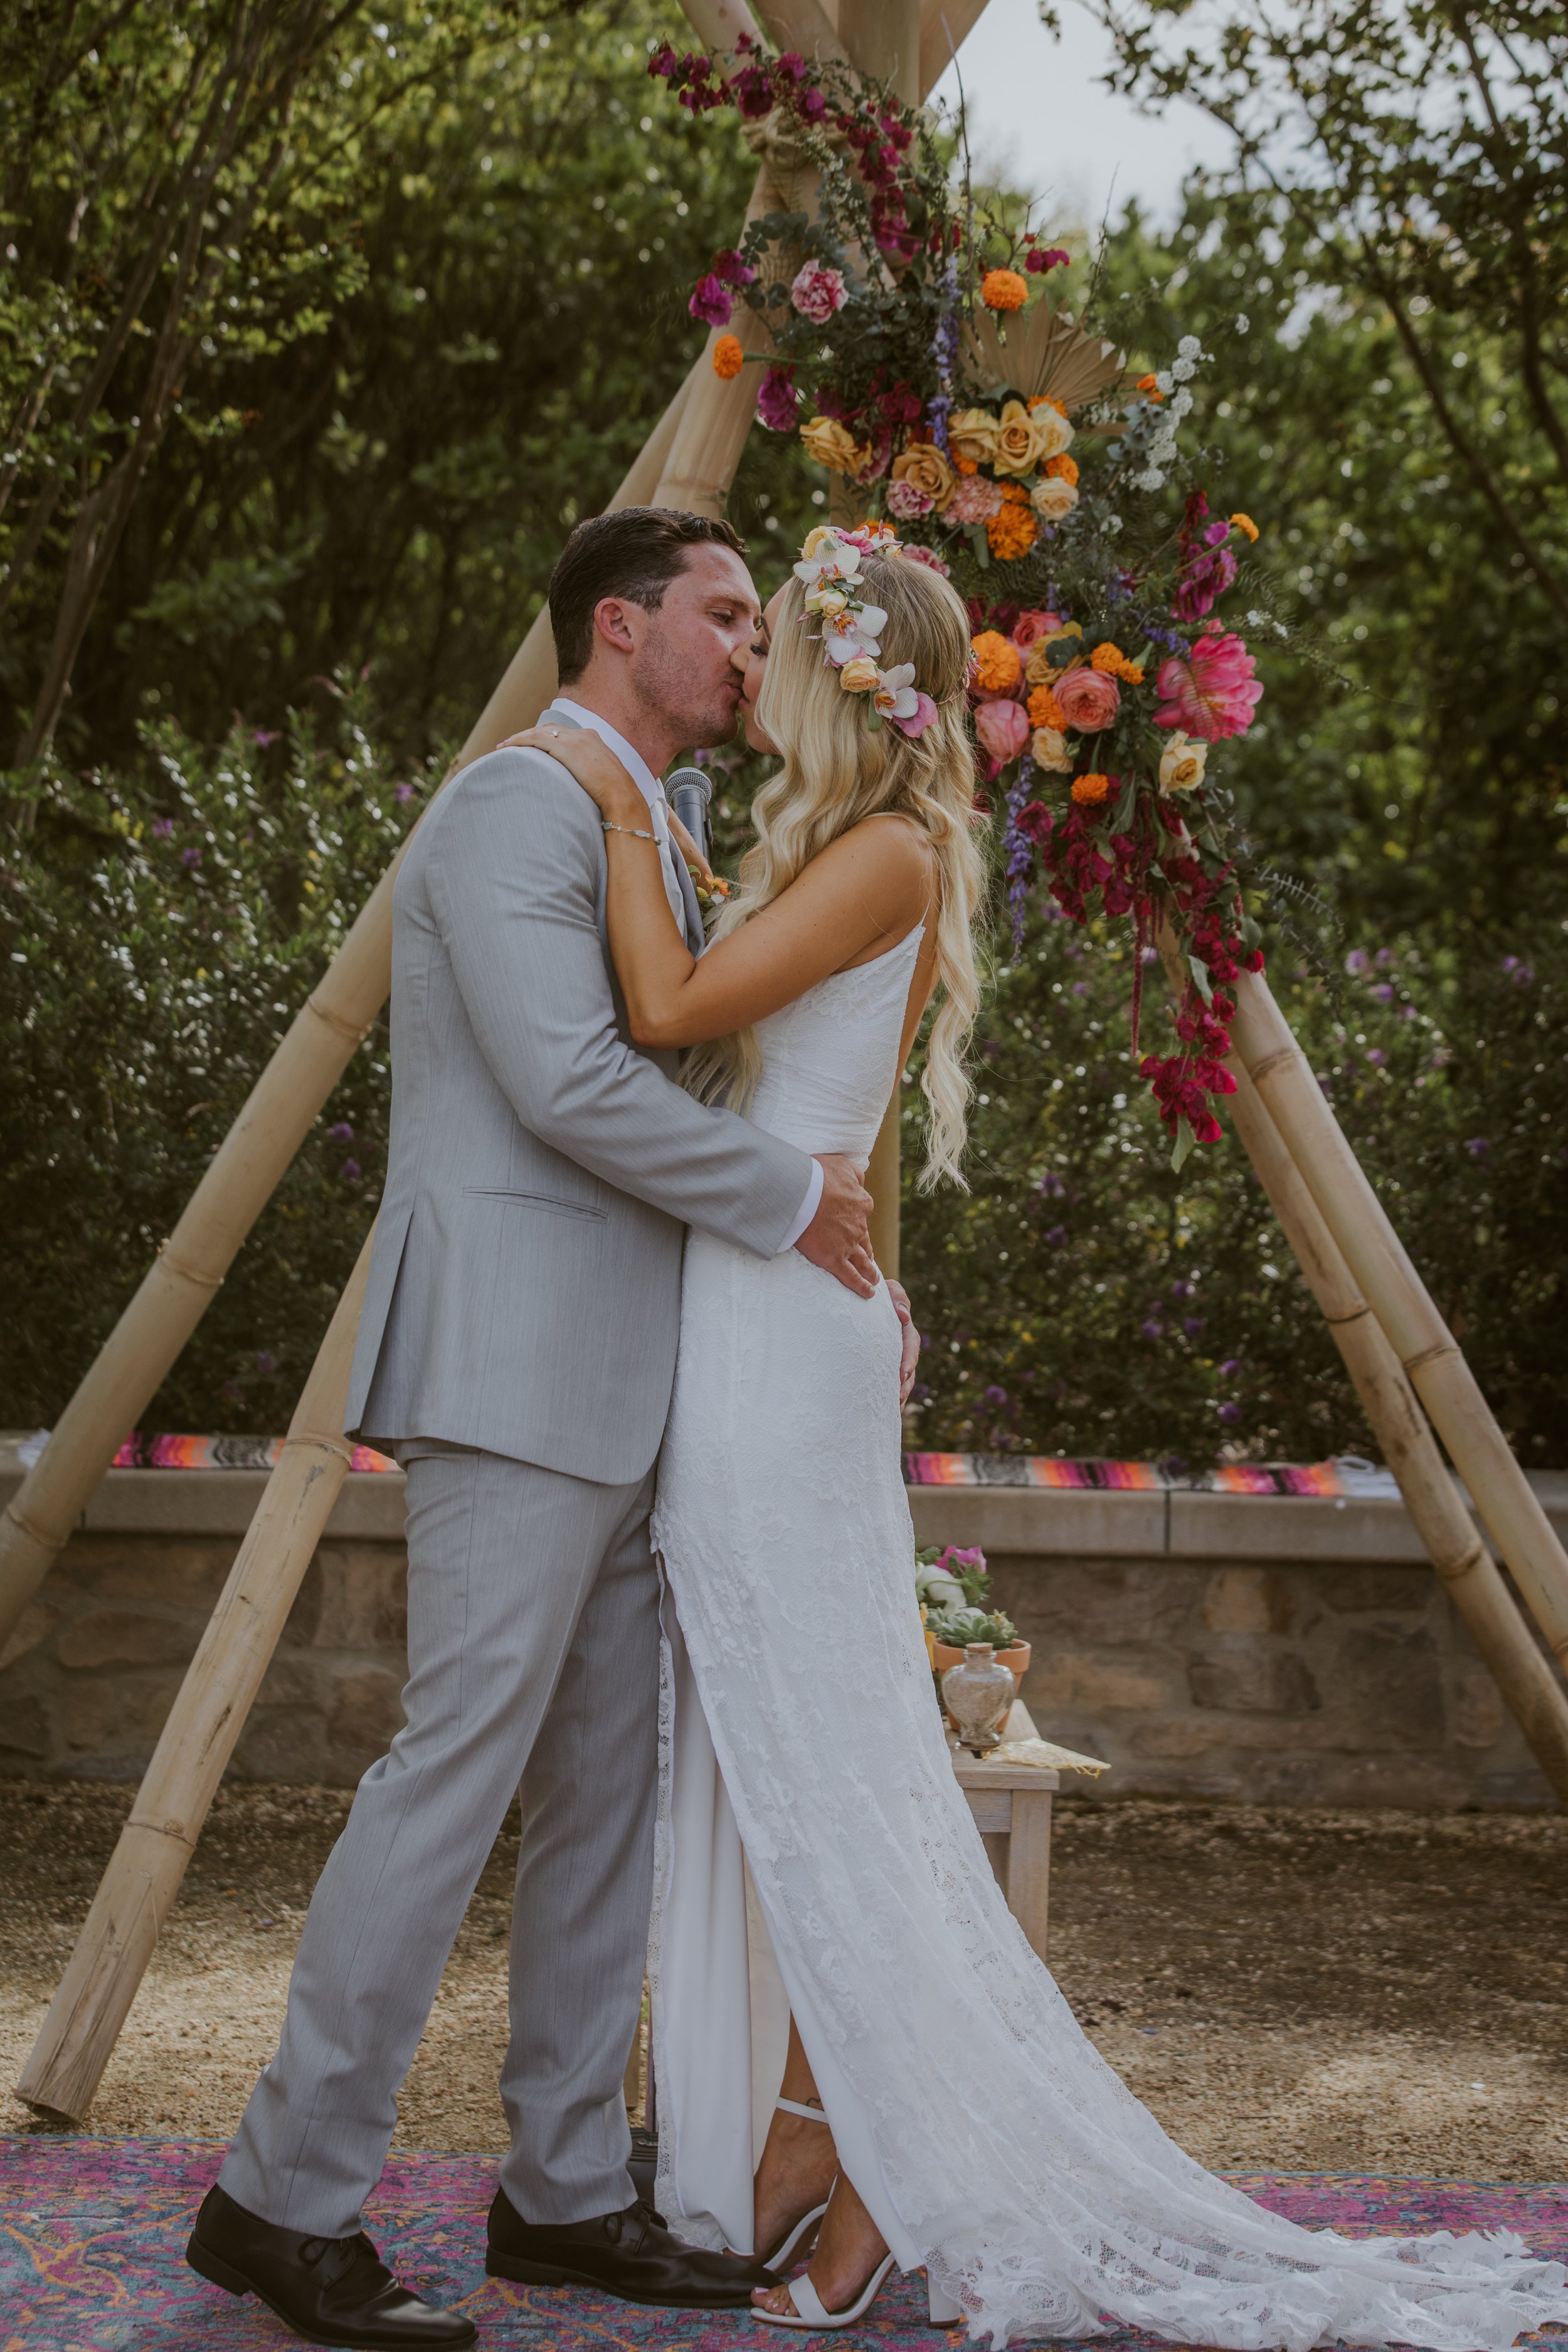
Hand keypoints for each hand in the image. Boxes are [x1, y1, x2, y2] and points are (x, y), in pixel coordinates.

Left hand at [497, 724, 642, 819]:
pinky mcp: (565, 748)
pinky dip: (519, 741)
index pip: (562, 733)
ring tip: (503, 747)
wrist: (622, 796)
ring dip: (519, 738)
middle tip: (511, 745)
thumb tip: (582, 788)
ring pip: (538, 731)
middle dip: (528, 735)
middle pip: (548, 729)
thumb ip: (590, 776)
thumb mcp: (602, 780)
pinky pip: (534, 739)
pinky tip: (507, 747)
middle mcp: (582, 735)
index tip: (531, 747)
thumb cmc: (615, 796)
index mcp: (593, 739)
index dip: (544, 737)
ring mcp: (574, 739)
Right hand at [794, 1153, 876, 1298]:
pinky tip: (868, 1293)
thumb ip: (854, 1174)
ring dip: (870, 1271)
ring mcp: (847, 1245)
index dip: (859, 1220)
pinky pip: (852, 1278)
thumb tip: (861, 1181)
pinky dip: (862, 1287)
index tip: (857, 1225)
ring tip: (874, 1280)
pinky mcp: (833, 1260)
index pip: (863, 1213)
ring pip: (863, 1261)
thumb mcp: (842, 1164)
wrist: (799, 1192)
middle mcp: (858, 1226)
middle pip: (865, 1241)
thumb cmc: (816, 1174)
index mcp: (860, 1203)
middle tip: (870, 1259)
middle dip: (868, 1252)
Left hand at [886, 1277, 920, 1404]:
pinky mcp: (882, 1363)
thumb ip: (898, 1297)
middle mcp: (901, 1345)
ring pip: (901, 1378)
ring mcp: (893, 1356)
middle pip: (908, 1367)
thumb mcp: (889, 1289)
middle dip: (905, 1384)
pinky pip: (887, 1381)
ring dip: (899, 1394)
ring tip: (893, 1409)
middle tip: (898, 1398)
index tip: (902, 1375)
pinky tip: (884, 1410)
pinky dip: (888, 1395)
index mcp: (904, 1329)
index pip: (910, 1345)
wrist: (863, 1294)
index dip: (908, 1361)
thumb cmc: (876, 1291)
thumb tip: (904, 1316)